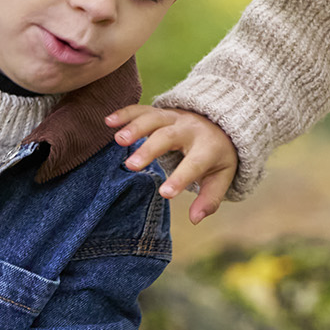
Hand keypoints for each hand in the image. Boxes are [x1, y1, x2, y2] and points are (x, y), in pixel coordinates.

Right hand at [105, 106, 237, 223]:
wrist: (219, 123)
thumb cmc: (216, 157)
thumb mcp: (221, 178)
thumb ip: (209, 200)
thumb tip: (195, 219)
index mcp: (208, 147)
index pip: (195, 164)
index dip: (180, 178)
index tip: (164, 194)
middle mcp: (190, 129)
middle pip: (169, 137)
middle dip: (149, 150)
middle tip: (131, 166)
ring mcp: (173, 117)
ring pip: (153, 118)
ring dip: (135, 128)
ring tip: (118, 140)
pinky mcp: (159, 111)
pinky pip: (141, 110)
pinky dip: (125, 113)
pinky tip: (108, 121)